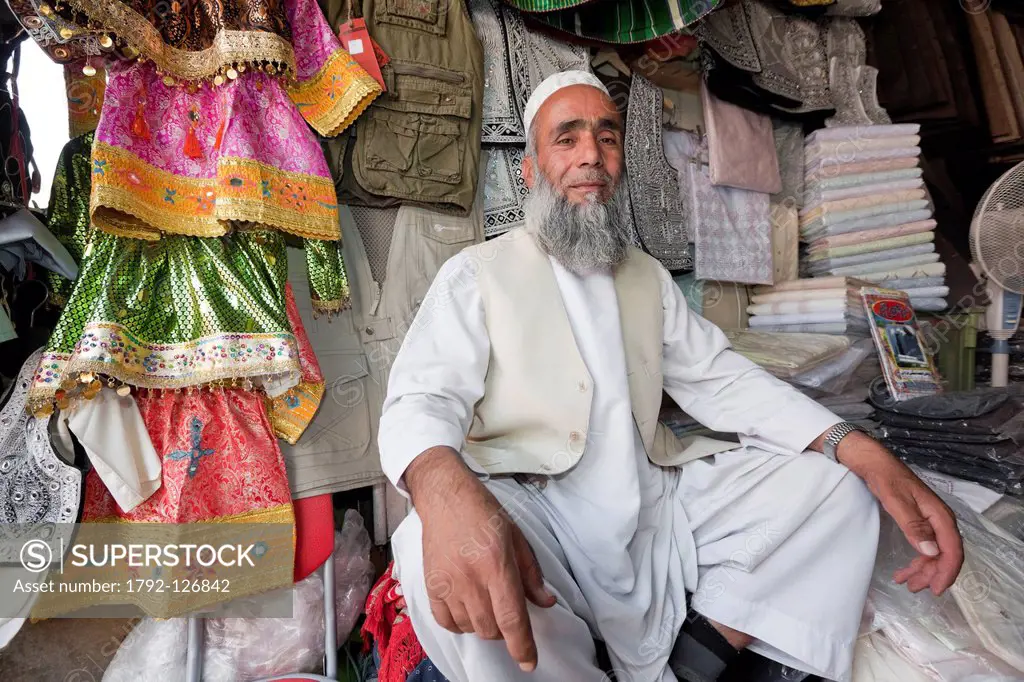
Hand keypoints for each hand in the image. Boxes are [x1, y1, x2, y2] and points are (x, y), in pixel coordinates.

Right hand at [404, 447, 556, 670]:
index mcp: (496, 564)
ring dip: (484, 625)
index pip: (511, 617)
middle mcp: (470, 578)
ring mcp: (447, 584)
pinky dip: (461, 624)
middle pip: (491, 628)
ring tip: (488, 603)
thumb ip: (531, 573)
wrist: (445, 497)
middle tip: (509, 611)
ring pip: (471, 628)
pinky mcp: (430, 586)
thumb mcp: (517, 537)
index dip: (522, 645)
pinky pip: (446, 622)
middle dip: (505, 630)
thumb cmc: (483, 512)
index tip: (529, 661)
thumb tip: (545, 601)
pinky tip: (468, 608)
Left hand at [837, 432, 963, 594]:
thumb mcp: (897, 501)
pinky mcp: (920, 522)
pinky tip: (904, 571)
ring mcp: (930, 521)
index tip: (936, 589)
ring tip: (907, 583)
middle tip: (915, 588)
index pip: (952, 550)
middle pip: (945, 554)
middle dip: (932, 574)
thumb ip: (914, 526)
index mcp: (940, 516)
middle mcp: (940, 520)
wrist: (874, 462)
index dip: (947, 572)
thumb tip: (931, 551)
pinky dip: (917, 561)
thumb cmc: (886, 478)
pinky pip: (925, 546)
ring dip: (923, 570)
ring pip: (934, 553)